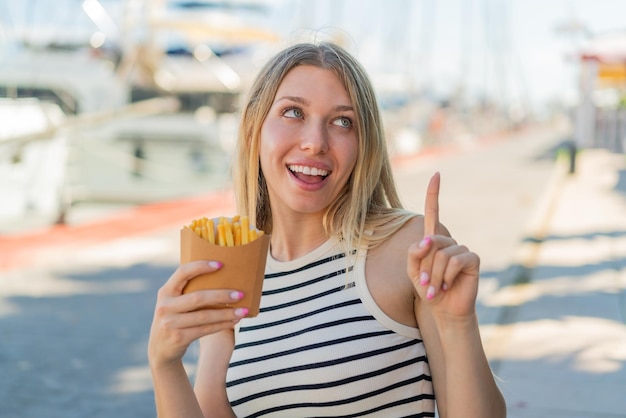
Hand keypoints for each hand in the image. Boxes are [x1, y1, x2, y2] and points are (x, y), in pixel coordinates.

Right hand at [148, 260, 247, 366]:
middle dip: (221, 295)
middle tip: (240, 294)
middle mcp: (165, 306)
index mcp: (165, 291)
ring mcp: (170, 323)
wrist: (160, 349)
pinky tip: (234, 321)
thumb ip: (188, 291)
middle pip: (198, 297)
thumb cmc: (175, 318)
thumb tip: (223, 277)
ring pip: (204, 316)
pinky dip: (222, 325)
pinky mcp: (178, 338)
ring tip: (243, 310)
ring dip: (226, 313)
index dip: (201, 266)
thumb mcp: (174, 302)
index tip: (220, 265)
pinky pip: (206, 330)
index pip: (182, 272)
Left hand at [407, 172, 479, 320]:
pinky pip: (456, 261)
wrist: (444, 309)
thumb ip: (414, 253)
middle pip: (431, 242)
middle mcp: (449, 241)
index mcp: (433, 240)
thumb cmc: (428, 290)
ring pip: (442, 254)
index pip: (433, 213)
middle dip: (425, 266)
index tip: (436, 174)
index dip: (434, 194)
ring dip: (435, 276)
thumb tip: (428, 240)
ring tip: (437, 289)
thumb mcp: (413, 271)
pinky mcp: (473, 260)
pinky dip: (447, 276)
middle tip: (426, 284)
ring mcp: (462, 249)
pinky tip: (449, 286)